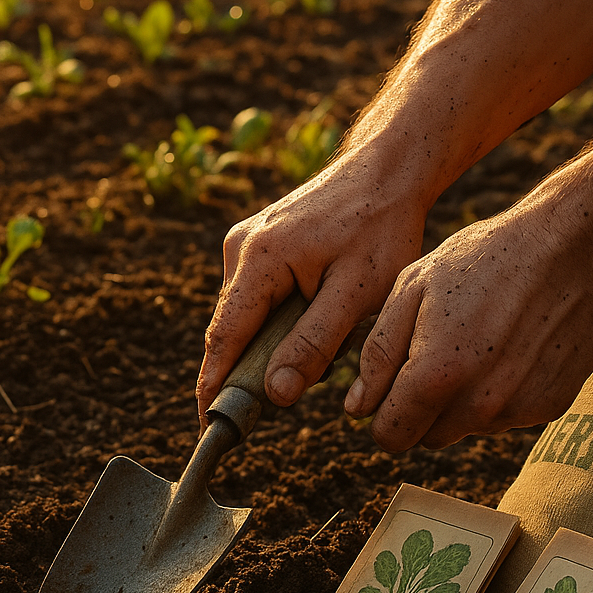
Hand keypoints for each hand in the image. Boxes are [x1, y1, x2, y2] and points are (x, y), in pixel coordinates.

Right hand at [196, 153, 431, 426]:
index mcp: (259, 259)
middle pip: (234, 327)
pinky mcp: (259, 241)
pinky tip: (323, 310)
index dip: (214, 383)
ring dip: (276, 336)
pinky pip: (260, 295)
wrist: (386, 170)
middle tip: (290, 391)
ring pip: (249, 313)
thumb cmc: (379, 228)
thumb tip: (274, 393)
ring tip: (329, 333)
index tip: (206, 422)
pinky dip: (283, 315)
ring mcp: (246, 242)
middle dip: (255, 364)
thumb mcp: (356, 293)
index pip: (225, 336)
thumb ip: (314, 344)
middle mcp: (241, 248)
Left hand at [345, 207, 592, 450]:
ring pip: (464, 429)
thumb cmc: (486, 259)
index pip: (390, 436)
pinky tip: (507, 348)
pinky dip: (497, 395)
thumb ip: (378, 354)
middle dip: (417, 408)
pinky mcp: (550, 406)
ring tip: (473, 343)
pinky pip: (504, 418)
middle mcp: (478, 405)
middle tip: (431, 354)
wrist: (577, 247)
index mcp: (435, 376)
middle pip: (426, 438)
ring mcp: (518, 410)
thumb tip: (358, 408)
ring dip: (457, 402)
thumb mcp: (412, 288)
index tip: (389, 385)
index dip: (382, 414)